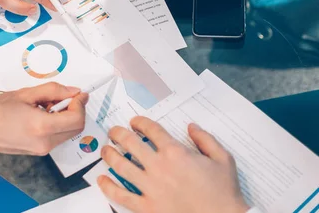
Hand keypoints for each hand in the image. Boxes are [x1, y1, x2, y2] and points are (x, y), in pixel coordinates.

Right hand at [0, 83, 87, 166]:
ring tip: (47, 104)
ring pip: (68, 132)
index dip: (81, 104)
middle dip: (75, 110)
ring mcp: (42, 149)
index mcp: (42, 127)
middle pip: (76, 128)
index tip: (78, 93)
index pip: (76, 119)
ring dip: (66, 116)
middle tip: (62, 96)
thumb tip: (72, 91)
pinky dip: (57, 123)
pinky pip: (57, 137)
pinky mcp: (39, 151)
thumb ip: (52, 91)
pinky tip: (43, 113)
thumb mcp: (25, 94)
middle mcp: (45, 142)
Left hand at [98, 116, 248, 212]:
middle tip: (114, 132)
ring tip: (105, 150)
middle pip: (129, 142)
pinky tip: (102, 180)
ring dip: (109, 154)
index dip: (140, 122)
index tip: (135, 122)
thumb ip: (206, 139)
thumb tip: (191, 126)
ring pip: (120, 165)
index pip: (151, 129)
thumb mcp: (223, 159)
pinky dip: (108, 186)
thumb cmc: (224, 193)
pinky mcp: (147, 207)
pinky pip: (121, 195)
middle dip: (118, 133)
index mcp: (175, 152)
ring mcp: (151, 187)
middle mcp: (159, 166)